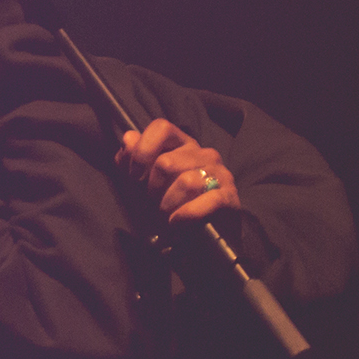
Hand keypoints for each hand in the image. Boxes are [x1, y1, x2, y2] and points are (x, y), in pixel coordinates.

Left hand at [116, 118, 239, 224]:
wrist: (198, 231)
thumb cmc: (167, 199)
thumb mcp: (142, 178)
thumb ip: (132, 157)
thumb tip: (129, 138)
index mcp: (181, 142)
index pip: (162, 128)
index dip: (142, 151)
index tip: (134, 175)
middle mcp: (203, 153)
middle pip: (166, 162)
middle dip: (153, 188)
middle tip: (152, 201)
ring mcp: (220, 172)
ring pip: (186, 183)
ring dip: (168, 204)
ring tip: (165, 213)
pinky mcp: (230, 195)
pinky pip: (209, 200)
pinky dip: (187, 213)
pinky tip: (177, 220)